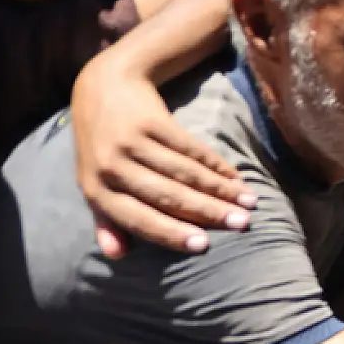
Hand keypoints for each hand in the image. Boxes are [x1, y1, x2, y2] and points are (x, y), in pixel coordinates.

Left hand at [72, 54, 255, 257]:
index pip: (137, 218)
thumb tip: (116, 256)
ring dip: (221, 189)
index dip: (171, 232)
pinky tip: (237, 177)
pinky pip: (191, 148)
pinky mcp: (153, 121)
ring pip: (185, 172)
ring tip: (248, 202)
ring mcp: (132, 141)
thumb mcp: (95, 182)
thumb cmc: (101, 146)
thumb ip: (106, 221)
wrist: (101, 87)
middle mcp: (111, 166)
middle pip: (168, 195)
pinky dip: (218, 165)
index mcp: (96, 189)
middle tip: (241, 224)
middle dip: (208, 212)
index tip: (203, 245)